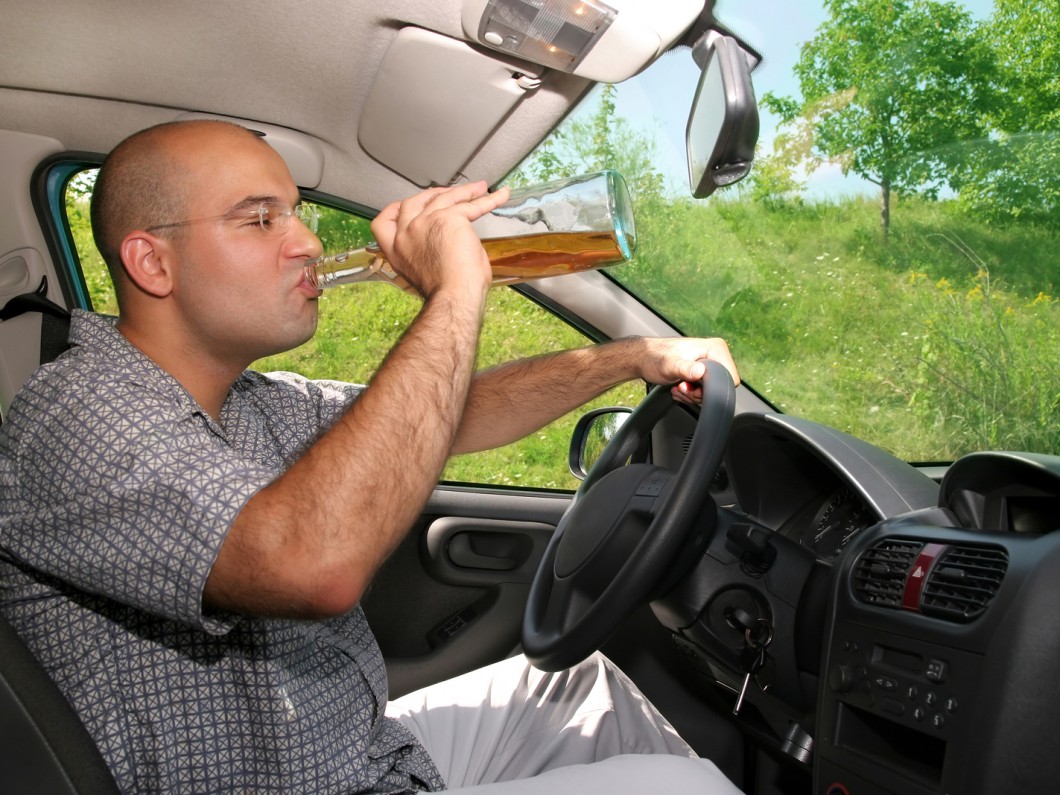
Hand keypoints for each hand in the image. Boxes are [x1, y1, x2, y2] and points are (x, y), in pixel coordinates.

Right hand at [370, 182, 510, 298]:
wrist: (453, 297)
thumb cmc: (445, 292)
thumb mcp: (425, 270)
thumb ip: (428, 251)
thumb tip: (447, 242)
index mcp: (397, 250)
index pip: (383, 222)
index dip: (395, 210)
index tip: (409, 204)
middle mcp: (407, 234)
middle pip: (414, 201)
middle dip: (432, 194)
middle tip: (449, 193)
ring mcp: (425, 223)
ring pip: (444, 197)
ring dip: (464, 192)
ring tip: (480, 189)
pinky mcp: (449, 218)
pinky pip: (471, 205)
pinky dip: (488, 200)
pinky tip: (499, 196)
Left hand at [638, 337, 739, 405]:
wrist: (644, 358)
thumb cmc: (654, 357)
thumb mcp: (669, 365)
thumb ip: (685, 368)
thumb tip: (700, 371)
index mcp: (715, 348)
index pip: (730, 377)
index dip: (713, 388)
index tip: (693, 386)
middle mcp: (715, 354)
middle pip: (720, 387)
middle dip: (699, 393)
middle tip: (682, 387)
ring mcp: (709, 363)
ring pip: (710, 391)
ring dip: (692, 395)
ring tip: (678, 387)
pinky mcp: (703, 371)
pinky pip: (703, 391)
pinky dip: (690, 394)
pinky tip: (679, 387)